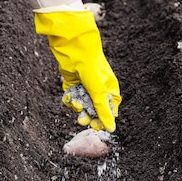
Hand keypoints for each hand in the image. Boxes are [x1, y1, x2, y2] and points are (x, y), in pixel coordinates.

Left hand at [34, 9, 120, 131]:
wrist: (75, 50)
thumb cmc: (92, 69)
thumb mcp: (99, 93)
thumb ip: (104, 113)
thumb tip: (111, 130)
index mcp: (110, 91)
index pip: (109, 112)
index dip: (102, 120)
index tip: (95, 125)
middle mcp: (98, 90)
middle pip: (94, 111)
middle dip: (88, 116)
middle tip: (82, 119)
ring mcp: (85, 87)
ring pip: (81, 106)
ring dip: (78, 107)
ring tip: (76, 103)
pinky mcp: (72, 85)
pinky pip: (72, 99)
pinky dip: (70, 100)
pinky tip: (70, 96)